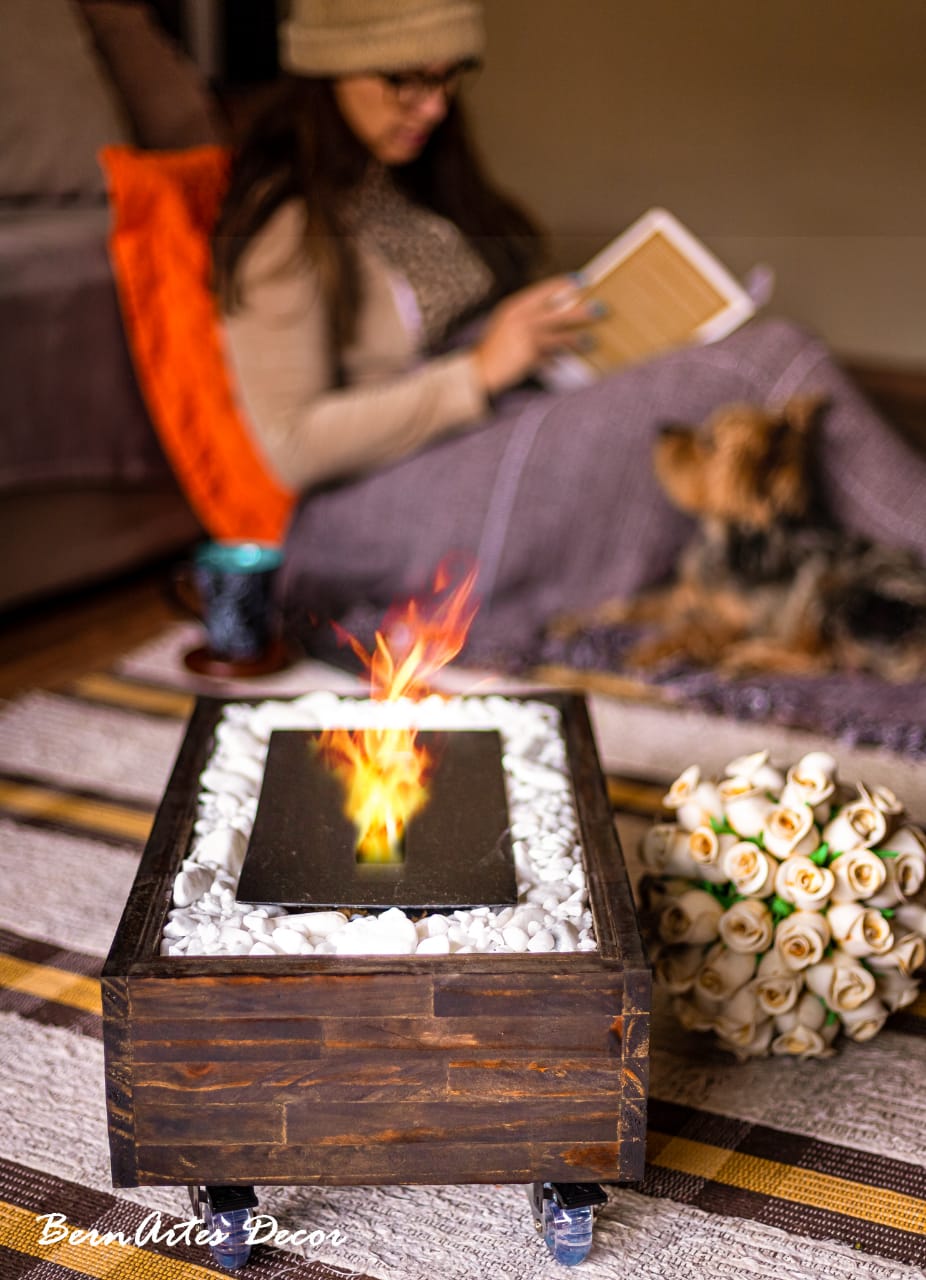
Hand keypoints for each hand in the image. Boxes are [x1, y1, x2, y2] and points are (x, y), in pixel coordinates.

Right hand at [472, 277, 601, 395]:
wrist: (479, 369)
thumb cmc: (493, 348)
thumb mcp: (506, 325)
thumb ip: (526, 319)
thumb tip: (550, 319)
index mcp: (514, 306)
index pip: (543, 290)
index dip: (563, 284)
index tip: (582, 280)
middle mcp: (520, 318)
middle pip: (557, 312)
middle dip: (579, 310)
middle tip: (600, 308)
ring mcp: (525, 337)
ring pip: (557, 335)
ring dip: (576, 338)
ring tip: (591, 341)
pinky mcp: (528, 356)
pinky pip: (549, 357)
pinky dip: (557, 359)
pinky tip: (565, 362)